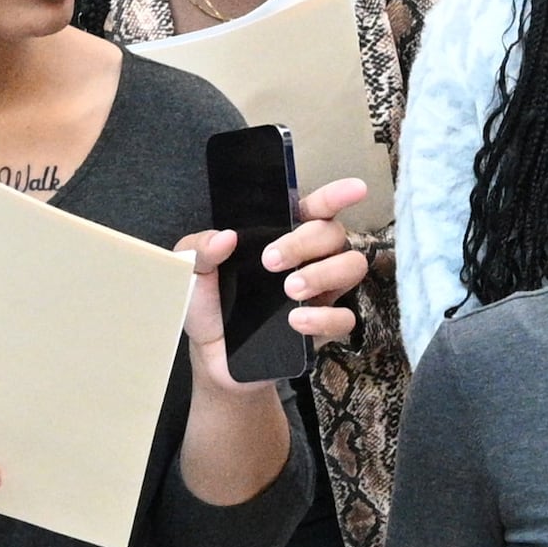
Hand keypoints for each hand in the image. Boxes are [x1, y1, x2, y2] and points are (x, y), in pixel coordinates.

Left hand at [182, 177, 371, 386]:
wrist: (210, 356)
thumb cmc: (209, 305)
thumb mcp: (192, 270)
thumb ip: (200, 248)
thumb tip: (225, 238)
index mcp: (280, 236)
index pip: (314, 209)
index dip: (335, 196)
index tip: (354, 190)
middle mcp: (307, 259)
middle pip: (333, 234)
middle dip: (306, 241)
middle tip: (271, 261)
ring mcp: (319, 293)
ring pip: (351, 268)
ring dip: (324, 273)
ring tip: (291, 290)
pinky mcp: (321, 328)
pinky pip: (345, 318)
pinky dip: (325, 317)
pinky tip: (296, 321)